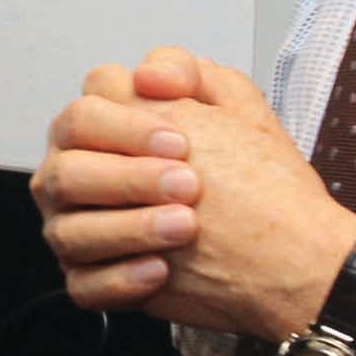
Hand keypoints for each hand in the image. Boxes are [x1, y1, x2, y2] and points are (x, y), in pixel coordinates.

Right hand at [33, 47, 355, 340]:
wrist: (288, 253)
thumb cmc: (254, 183)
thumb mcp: (234, 108)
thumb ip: (188, 71)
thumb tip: (147, 74)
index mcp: (102, 132)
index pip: (81, 114)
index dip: (125, 125)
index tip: (179, 142)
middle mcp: (79, 179)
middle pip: (66, 172)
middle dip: (128, 179)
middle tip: (187, 185)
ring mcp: (79, 231)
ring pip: (70, 232)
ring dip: (129, 229)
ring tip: (185, 228)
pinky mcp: (94, 281)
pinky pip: (84, 285)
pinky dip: (119, 279)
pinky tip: (160, 270)